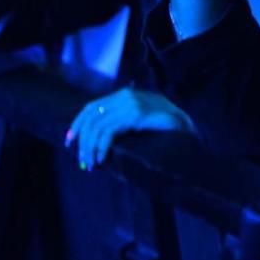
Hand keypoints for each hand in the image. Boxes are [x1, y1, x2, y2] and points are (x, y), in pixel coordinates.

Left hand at [65, 88, 194, 170]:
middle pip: (91, 118)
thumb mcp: (140, 120)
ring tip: (91, 164)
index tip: (69, 143)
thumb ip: (122, 120)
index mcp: (125, 94)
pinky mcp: (136, 114)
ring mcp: (131, 103)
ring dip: (90, 148)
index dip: (77, 125)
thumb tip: (97, 135)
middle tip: (83, 161)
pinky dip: (102, 147)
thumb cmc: (166, 129)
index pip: (91, 107)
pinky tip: (102, 158)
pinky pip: (109, 132)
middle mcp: (126, 95)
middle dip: (83, 142)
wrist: (189, 127)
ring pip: (98, 126)